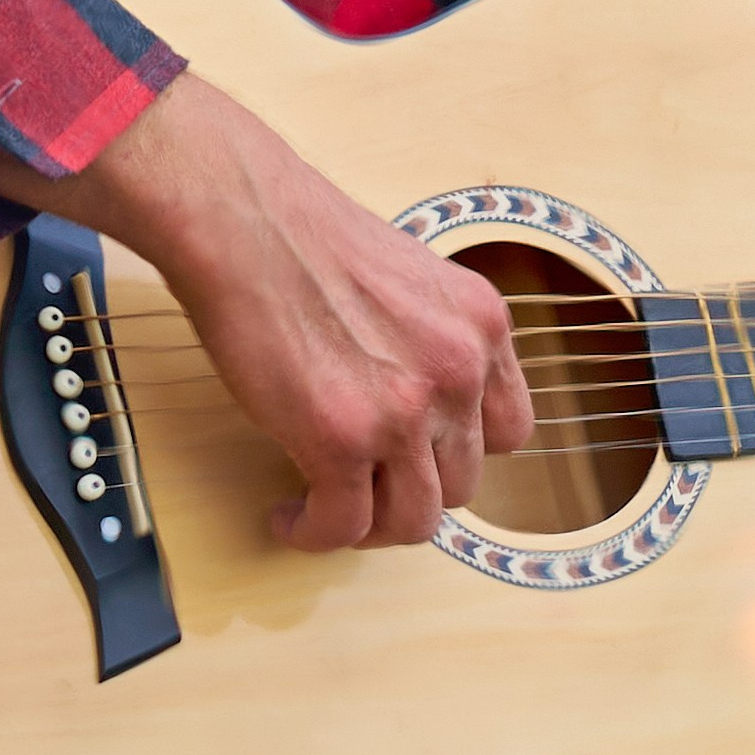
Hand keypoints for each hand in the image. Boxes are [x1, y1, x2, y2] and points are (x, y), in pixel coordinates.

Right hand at [80, 75, 532, 550]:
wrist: (244, 221)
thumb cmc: (305, 239)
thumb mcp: (413, 281)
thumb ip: (432, 342)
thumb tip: (419, 409)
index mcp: (483, 327)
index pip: (510, 431)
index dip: (462, 454)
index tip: (421, 457)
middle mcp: (460, 371)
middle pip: (461, 484)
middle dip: (409, 493)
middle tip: (362, 488)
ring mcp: (405, 411)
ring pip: (412, 519)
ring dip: (368, 526)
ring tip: (325, 510)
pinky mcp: (341, 440)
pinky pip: (343, 525)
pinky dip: (315, 534)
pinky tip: (289, 518)